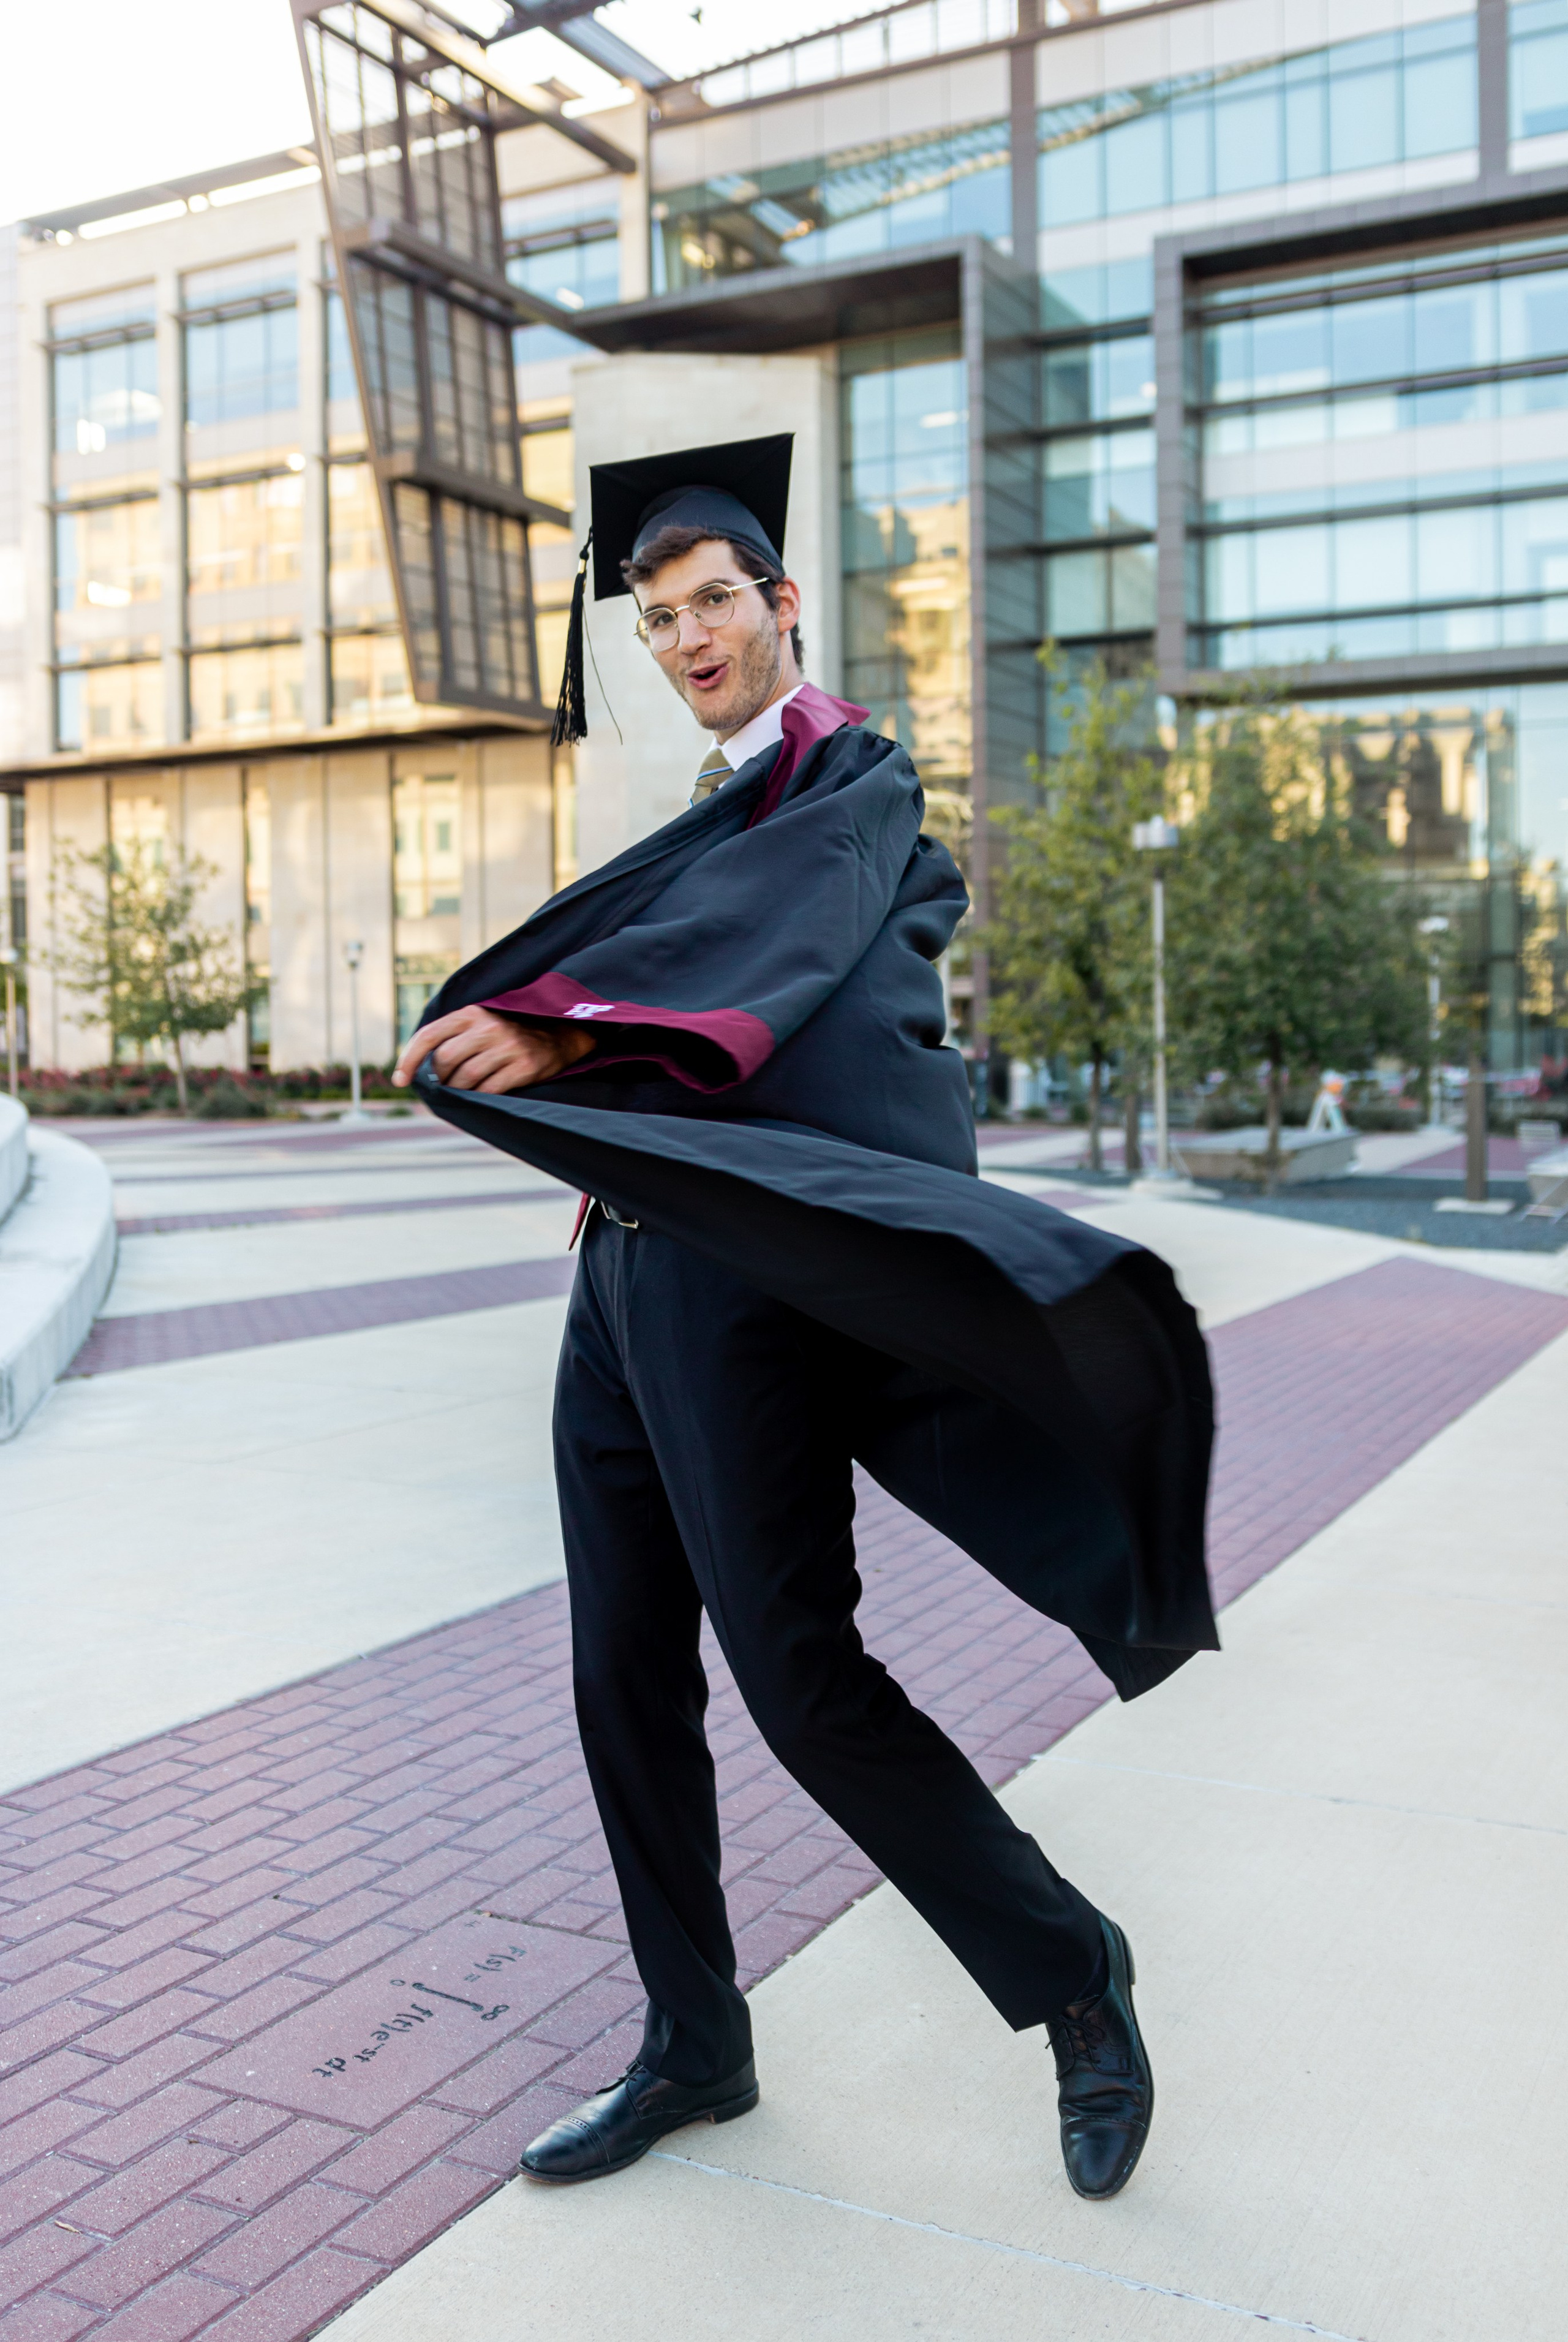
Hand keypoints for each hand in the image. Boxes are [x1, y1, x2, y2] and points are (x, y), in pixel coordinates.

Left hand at [392, 1005, 596, 1094]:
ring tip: (461, 1092)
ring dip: (457, 1091)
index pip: (429, 1035)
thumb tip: (416, 1067)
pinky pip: (489, 1091)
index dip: (409, 1059)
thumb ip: (451, 1036)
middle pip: (445, 1060)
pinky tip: (479, 1097)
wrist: (558, 1035)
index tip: (400, 1080)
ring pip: (465, 1078)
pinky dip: (478, 1099)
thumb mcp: (479, 1023)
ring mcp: (508, 1046)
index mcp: (472, 1012)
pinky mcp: (524, 1066)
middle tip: (442, 1086)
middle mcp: (489, 1027)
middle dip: (438, 1079)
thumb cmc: (507, 1034)